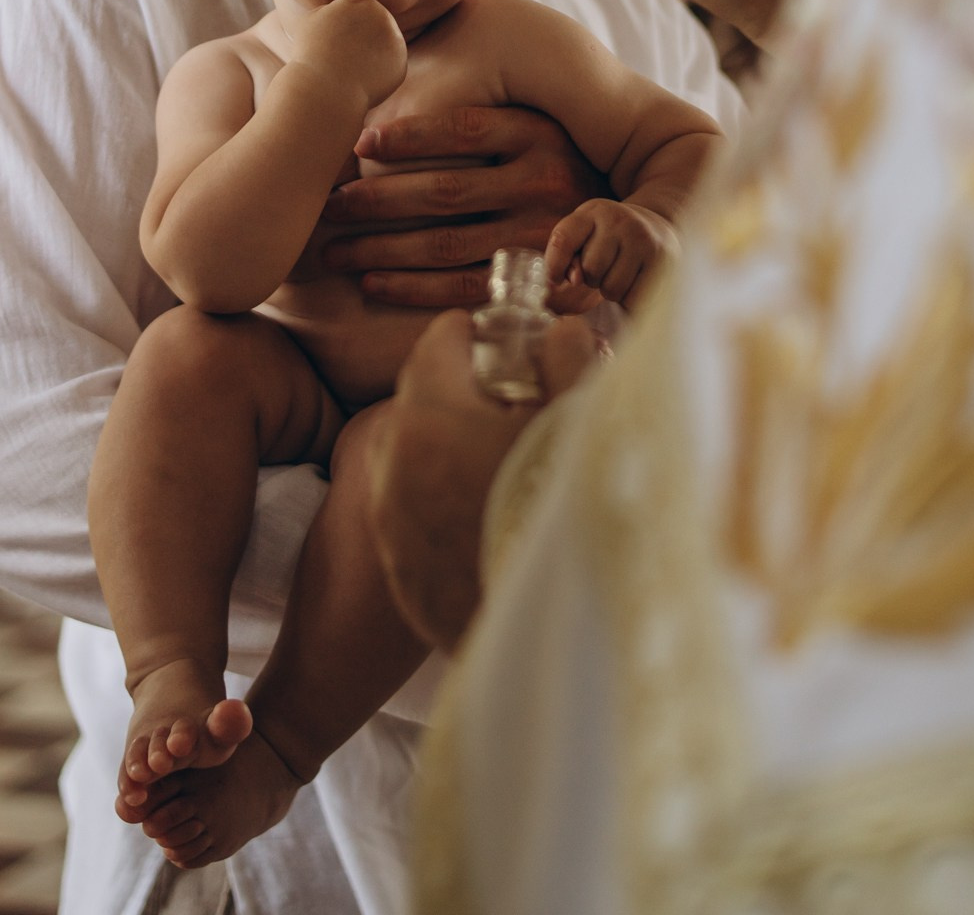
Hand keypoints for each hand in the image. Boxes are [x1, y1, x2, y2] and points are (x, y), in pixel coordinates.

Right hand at [285, 0, 406, 108]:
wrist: (327, 91)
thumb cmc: (311, 55)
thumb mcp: (313, 22)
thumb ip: (335, 9)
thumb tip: (347, 11)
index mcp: (356, 1)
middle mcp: (381, 15)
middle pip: (369, 18)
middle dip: (357, 31)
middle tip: (337, 51)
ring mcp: (394, 39)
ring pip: (379, 41)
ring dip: (366, 52)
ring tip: (346, 66)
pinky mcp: (400, 62)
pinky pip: (388, 62)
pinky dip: (375, 71)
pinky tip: (360, 80)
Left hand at [313, 105, 604, 305]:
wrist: (620, 225)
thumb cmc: (548, 160)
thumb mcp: (534, 118)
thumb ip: (481, 100)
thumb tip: (391, 89)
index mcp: (539, 131)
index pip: (464, 129)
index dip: (406, 136)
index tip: (357, 142)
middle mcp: (546, 181)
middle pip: (445, 191)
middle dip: (374, 200)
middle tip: (328, 204)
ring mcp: (542, 235)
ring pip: (445, 244)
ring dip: (380, 248)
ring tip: (333, 249)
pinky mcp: (536, 281)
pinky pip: (463, 287)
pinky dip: (412, 287)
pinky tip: (372, 281)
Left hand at [367, 309, 602, 649]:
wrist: (553, 641)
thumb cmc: (572, 519)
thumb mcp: (580, 423)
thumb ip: (567, 362)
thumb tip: (558, 332)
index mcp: (433, 416)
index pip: (438, 341)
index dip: (477, 334)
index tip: (506, 341)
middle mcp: (395, 463)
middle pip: (420, 398)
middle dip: (464, 391)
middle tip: (515, 402)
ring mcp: (392, 523)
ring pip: (410, 458)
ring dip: (448, 448)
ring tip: (505, 464)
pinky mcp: (401, 573)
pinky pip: (412, 516)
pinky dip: (441, 504)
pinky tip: (491, 519)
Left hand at [544, 199, 675, 312]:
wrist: (658, 227)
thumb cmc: (610, 239)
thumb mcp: (585, 235)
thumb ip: (568, 257)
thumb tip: (571, 282)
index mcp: (593, 211)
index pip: (563, 239)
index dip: (553, 266)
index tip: (554, 280)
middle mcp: (620, 220)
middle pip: (590, 270)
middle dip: (592, 279)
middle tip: (604, 269)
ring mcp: (644, 239)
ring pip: (612, 288)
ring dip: (610, 291)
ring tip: (619, 275)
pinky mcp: (662, 260)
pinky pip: (633, 298)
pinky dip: (629, 299)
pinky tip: (634, 282)